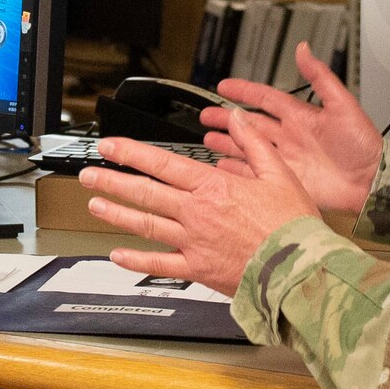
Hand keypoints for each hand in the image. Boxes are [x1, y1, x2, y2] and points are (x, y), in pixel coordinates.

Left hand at [82, 109, 314, 296]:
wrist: (300, 268)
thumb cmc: (294, 226)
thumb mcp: (280, 173)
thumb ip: (253, 143)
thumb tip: (236, 118)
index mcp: (214, 186)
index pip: (163, 164)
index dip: (131, 153)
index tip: (109, 146)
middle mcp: (197, 212)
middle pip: (145, 192)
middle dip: (112, 180)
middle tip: (89, 174)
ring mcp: (193, 242)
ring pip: (146, 224)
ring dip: (117, 213)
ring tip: (95, 204)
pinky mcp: (197, 270)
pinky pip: (159, 264)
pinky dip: (136, 260)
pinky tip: (117, 254)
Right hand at [200, 42, 382, 213]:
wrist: (371, 181)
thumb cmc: (364, 144)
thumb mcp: (343, 105)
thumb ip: (321, 77)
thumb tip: (305, 50)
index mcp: (300, 115)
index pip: (264, 98)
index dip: (244, 91)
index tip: (224, 86)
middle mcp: (289, 135)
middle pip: (250, 123)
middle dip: (227, 118)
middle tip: (206, 115)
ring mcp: (286, 158)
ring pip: (248, 147)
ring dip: (228, 143)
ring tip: (209, 139)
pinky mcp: (286, 179)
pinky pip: (256, 172)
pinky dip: (238, 170)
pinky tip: (225, 167)